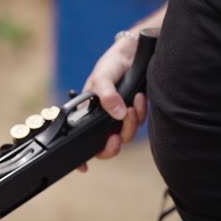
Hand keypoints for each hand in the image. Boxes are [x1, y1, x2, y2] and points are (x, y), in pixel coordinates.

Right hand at [77, 37, 146, 172]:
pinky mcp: (135, 113)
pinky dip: (139, 113)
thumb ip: (106, 95)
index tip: (83, 168)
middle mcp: (102, 119)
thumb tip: (117, 115)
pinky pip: (138, 124)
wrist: (135, 52)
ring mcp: (119, 118)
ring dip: (130, 124)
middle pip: (106, 146)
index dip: (81, 157)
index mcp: (87, 113)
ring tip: (131, 105)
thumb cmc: (112, 63)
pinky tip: (138, 98)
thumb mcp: (102, 76)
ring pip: (125, 136)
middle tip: (116, 136)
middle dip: (112, 145)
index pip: (82, 140)